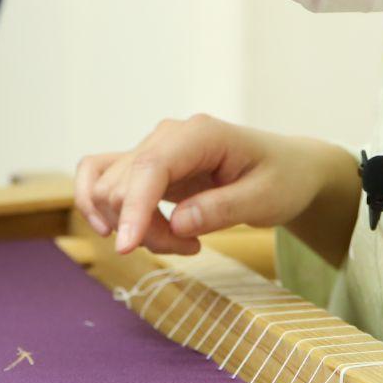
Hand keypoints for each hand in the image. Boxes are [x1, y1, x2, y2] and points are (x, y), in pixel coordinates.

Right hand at [75, 115, 361, 258]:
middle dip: (147, 230)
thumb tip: (178, 223)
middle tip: (192, 248)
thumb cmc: (281, 179)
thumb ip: (223, 208)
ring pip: (110, 190)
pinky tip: (115, 230)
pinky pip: (99, 177)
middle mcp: (167, 135)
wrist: (285, 169)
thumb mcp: (266, 199)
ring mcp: (151, 149)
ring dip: (135, 227)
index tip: (126, 247)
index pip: (150, 166)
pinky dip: (96, 205)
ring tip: (181, 242)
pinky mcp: (143, 166)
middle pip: (124, 185)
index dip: (133, 207)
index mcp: (199, 134)